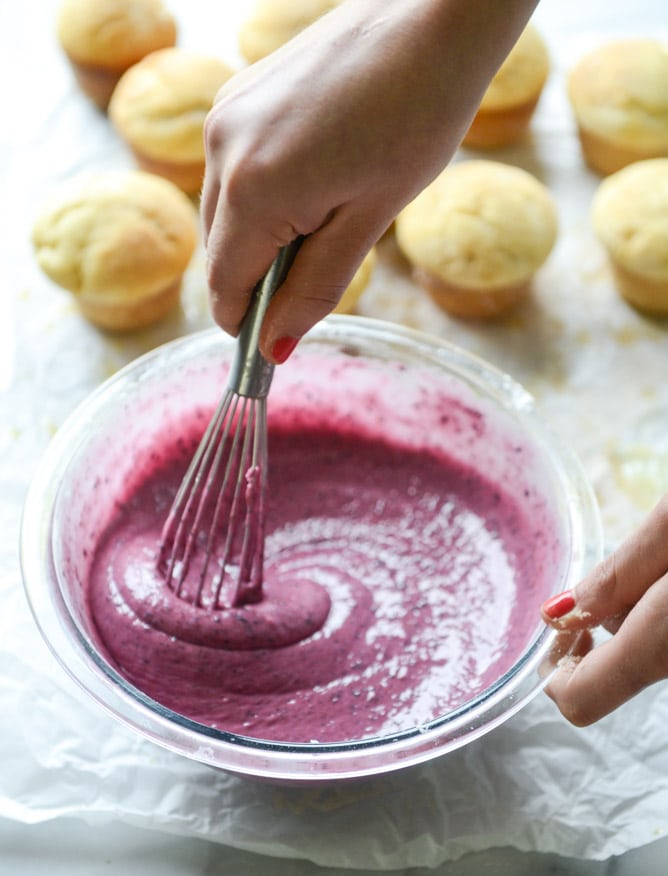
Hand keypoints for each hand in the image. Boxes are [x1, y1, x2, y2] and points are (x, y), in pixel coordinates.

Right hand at [201, 0, 537, 362]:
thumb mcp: (369, 220)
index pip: (225, 285)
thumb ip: (315, 288)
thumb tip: (275, 348)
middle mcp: (222, 149)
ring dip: (260, 236)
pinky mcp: (236, 94)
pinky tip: (313, 178)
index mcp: (254, 189)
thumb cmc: (417, 116)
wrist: (431, 15)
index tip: (270, 347)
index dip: (246, 323)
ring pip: (224, 210)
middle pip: (220, 250)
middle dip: (258, 280)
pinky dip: (261, 194)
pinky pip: (233, 169)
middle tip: (315, 280)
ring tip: (326, 217)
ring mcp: (224, 115)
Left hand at [541, 495, 667, 724]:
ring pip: (645, 648)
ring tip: (659, 559)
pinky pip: (667, 637)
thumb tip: (557, 612)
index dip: (552, 665)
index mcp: (660, 645)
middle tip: (623, 568)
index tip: (557, 618)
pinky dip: (659, 608)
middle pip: (614, 666)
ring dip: (635, 609)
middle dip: (601, 621)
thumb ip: (616, 576)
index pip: (578, 700)